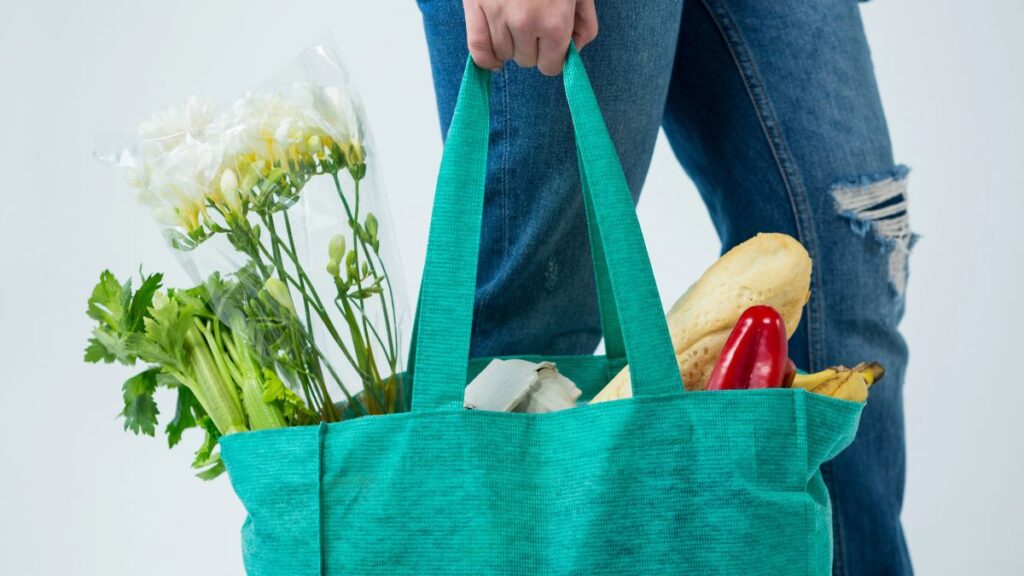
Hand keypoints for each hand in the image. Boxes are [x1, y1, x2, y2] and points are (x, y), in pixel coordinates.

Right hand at [464, 0, 597, 75]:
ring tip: (516, 26)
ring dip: (511, 46)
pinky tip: (496, 58)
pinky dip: (486, 58)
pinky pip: (478, 49)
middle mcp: (526, 24)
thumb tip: (573, 52)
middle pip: (527, 61)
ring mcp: (498, 16)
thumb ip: (585, 24)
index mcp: (555, 21)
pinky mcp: (476, 7)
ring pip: (504, 55)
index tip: (552, 46)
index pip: (551, 67)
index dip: (553, 57)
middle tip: (535, 25)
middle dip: (533, 48)